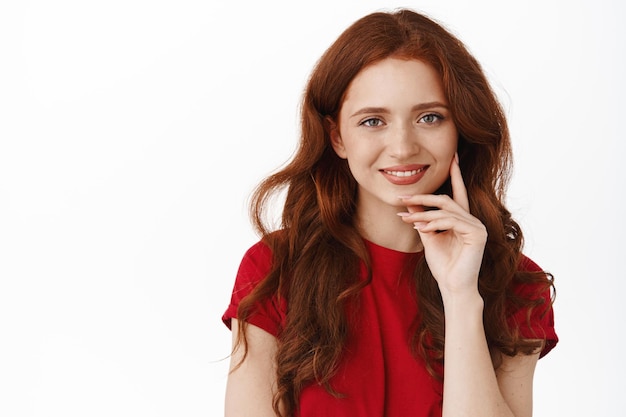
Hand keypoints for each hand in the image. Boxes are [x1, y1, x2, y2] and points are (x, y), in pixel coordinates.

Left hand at [398, 154, 486, 297]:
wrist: (452, 287)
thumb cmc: (442, 265)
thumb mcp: (428, 236)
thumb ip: (422, 218)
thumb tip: (410, 201)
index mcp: (462, 219)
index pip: (458, 192)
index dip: (456, 174)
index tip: (453, 157)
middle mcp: (472, 220)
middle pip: (446, 199)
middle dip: (423, 197)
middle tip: (402, 198)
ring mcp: (477, 226)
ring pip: (445, 210)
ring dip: (422, 214)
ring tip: (406, 219)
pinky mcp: (477, 234)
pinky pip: (451, 221)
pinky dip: (434, 223)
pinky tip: (422, 228)